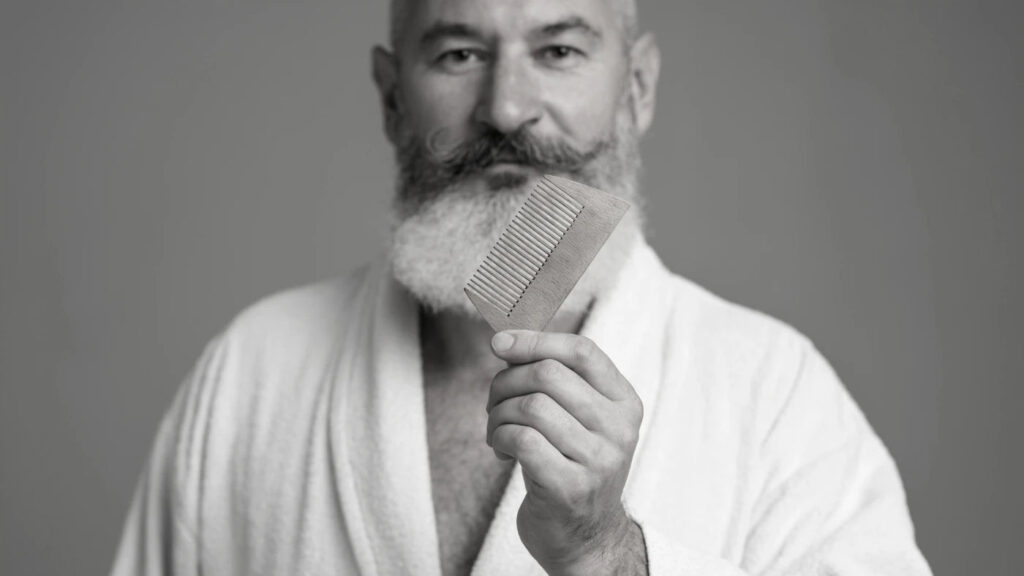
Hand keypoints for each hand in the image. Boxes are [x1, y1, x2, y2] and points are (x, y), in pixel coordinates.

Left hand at [486, 330, 646, 574]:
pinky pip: (522, 440)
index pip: (582, 351)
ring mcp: (599, 460)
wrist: (585, 538)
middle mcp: (619, 429)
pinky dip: (500, 439)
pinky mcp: (571, 487)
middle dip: (506, 382)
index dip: (535, 340)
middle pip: (549, 374)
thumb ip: (553, 379)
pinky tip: (501, 452)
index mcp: (624, 403)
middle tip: (494, 403)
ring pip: (531, 406)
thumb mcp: (576, 419)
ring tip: (497, 431)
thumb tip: (505, 342)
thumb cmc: (571, 467)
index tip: (500, 344)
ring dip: (498, 414)